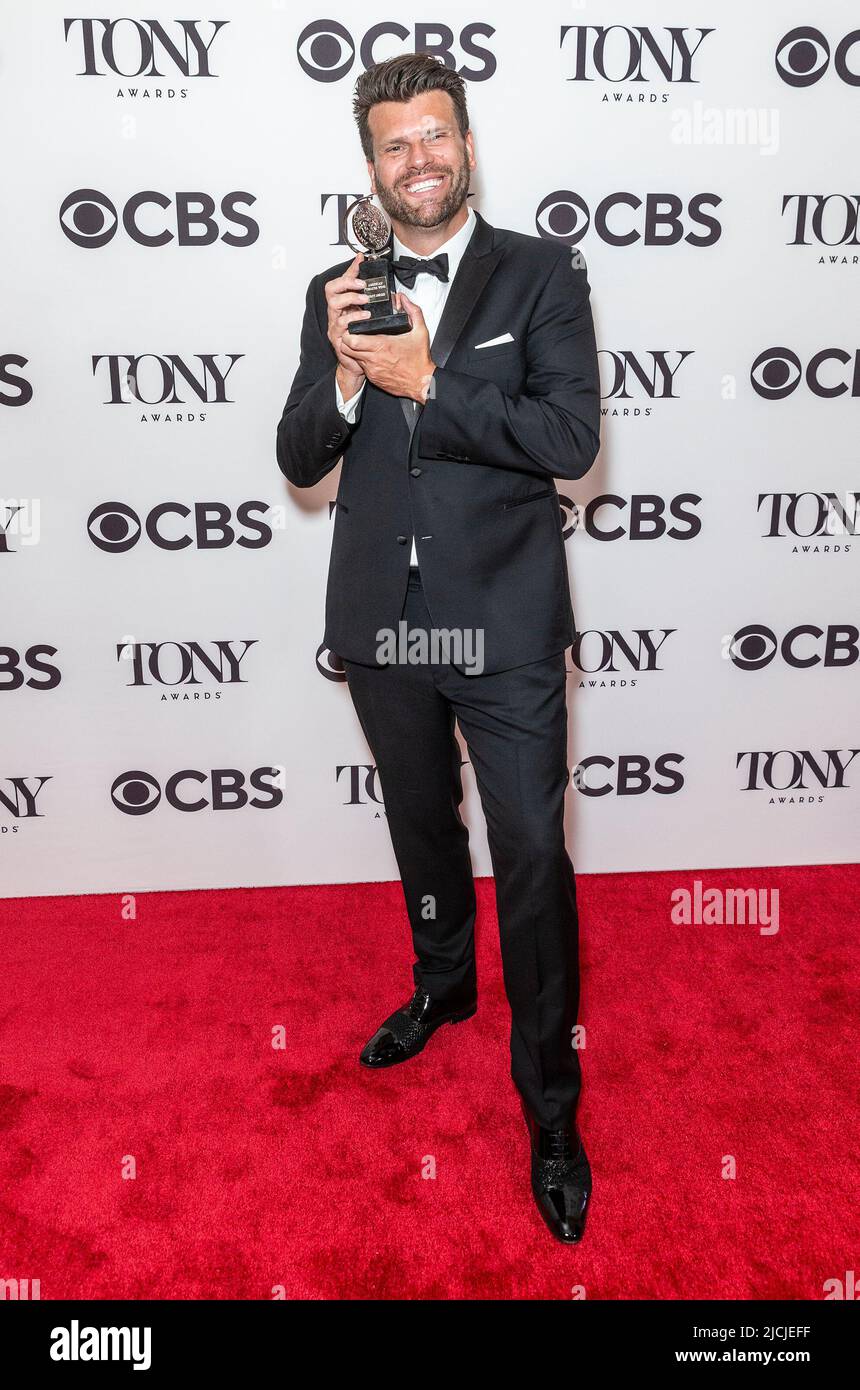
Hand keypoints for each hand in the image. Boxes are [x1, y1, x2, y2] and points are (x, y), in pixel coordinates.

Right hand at [324, 252, 370, 396]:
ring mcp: (334, 325)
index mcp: (341, 304)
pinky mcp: (337, 338)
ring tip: (365, 300)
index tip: (361, 261)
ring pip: (334, 305)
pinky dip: (354, 319)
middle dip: (346, 283)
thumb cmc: (362, 337)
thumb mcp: (366, 313)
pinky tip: (365, 317)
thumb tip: (380, 287)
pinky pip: (341, 325)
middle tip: (362, 284)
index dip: (349, 270)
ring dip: (350, 299)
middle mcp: (335, 313)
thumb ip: (369, 297)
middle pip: (330, 290)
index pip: (340, 281)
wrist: (360, 362)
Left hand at [339, 291, 435, 402]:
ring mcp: (372, 370)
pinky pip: (361, 367)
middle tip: (354, 334)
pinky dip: (363, 360)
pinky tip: (372, 355)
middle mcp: (373, 359)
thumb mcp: (420, 332)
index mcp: (382, 346)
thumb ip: (412, 311)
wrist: (421, 383)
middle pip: (347, 348)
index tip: (353, 327)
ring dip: (354, 350)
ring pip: (352, 358)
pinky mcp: (373, 378)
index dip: (348, 332)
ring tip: (363, 343)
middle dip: (347, 340)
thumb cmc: (420, 360)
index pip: (352, 340)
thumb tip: (402, 298)